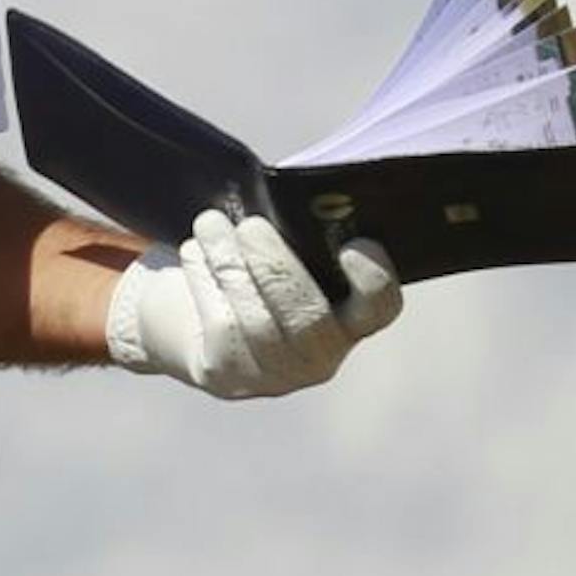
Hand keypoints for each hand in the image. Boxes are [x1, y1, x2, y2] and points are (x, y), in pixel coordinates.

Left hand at [105, 210, 400, 397]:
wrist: (197, 319)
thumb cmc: (255, 270)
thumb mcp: (284, 252)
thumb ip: (298, 235)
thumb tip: (287, 199)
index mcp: (350, 319)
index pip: (380, 307)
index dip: (373, 280)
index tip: (353, 245)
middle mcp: (320, 357)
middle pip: (308, 318)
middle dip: (276, 266)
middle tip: (251, 226)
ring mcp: (274, 375)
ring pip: (256, 322)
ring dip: (230, 264)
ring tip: (211, 224)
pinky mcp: (226, 376)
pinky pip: (220, 326)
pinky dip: (204, 279)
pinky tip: (196, 252)